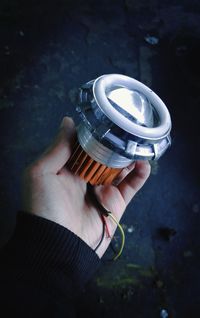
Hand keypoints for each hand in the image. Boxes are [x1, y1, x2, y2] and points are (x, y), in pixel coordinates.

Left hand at [22, 117, 150, 257]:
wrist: (59, 245)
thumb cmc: (45, 207)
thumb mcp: (41, 173)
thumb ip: (57, 148)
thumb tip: (68, 122)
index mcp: (67, 168)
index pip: (84, 146)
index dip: (94, 134)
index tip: (106, 120)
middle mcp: (86, 178)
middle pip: (104, 155)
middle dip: (115, 143)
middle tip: (126, 130)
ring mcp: (102, 190)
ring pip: (120, 168)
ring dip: (129, 156)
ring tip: (137, 144)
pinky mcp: (116, 203)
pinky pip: (131, 186)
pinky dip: (140, 175)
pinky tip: (144, 164)